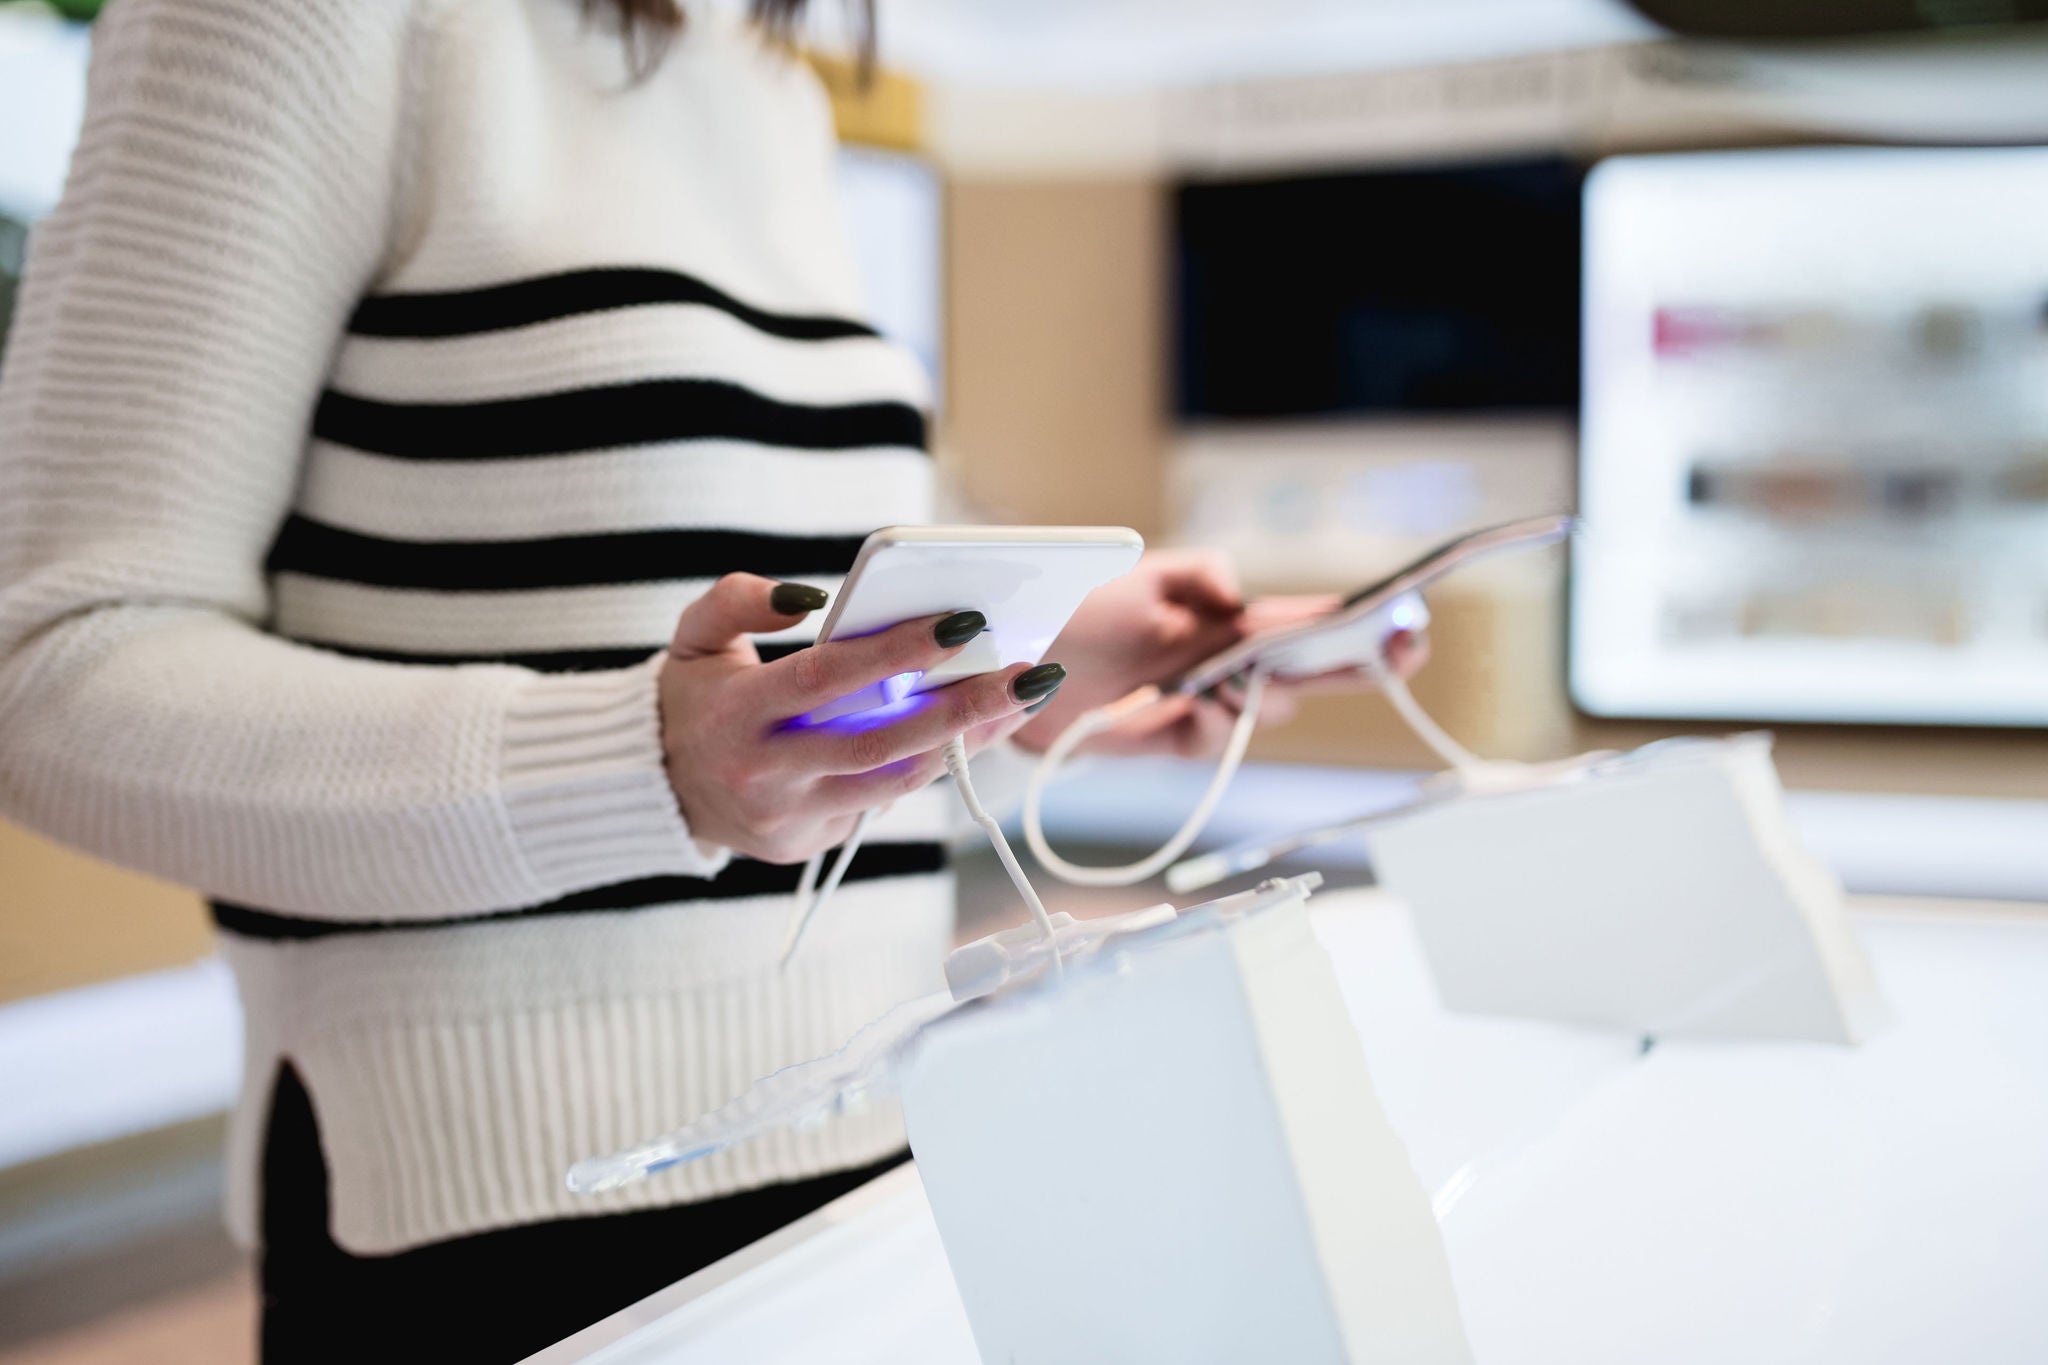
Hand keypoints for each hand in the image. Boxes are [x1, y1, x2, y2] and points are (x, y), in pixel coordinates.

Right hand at [659, 575, 1063, 862]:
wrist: (655, 787)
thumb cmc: (694, 696)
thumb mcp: (694, 636)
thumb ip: (739, 600)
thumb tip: (811, 596)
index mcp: (738, 713)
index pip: (829, 677)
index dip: (897, 652)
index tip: (962, 623)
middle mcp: (765, 773)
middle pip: (879, 744)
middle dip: (963, 708)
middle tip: (1030, 674)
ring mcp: (788, 817)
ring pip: (893, 782)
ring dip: (963, 741)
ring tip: (1018, 698)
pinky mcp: (806, 843)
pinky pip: (879, 801)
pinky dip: (924, 765)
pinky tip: (969, 730)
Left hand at [1010, 552, 1427, 759]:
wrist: (1017, 658)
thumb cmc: (1077, 606)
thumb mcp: (1142, 573)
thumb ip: (1201, 574)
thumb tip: (1242, 595)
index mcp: (1231, 619)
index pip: (1310, 624)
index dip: (1360, 628)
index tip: (1406, 626)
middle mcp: (1229, 662)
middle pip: (1312, 672)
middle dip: (1356, 665)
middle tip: (1393, 654)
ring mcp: (1205, 702)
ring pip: (1266, 711)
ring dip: (1254, 698)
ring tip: (1213, 682)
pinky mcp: (1171, 737)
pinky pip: (1211, 741)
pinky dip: (1201, 726)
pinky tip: (1177, 709)